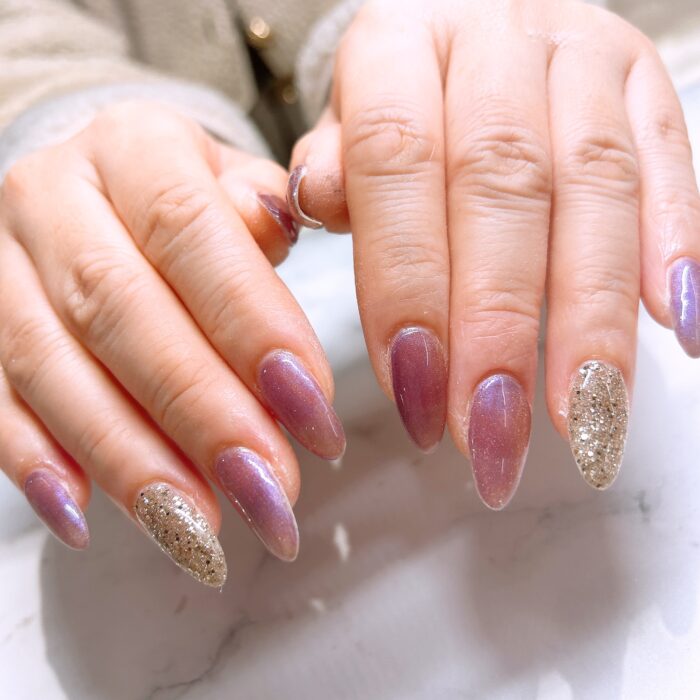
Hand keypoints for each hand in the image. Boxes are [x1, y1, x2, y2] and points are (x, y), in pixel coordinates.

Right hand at [0, 101, 344, 584]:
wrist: (100, 186)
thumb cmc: (192, 202)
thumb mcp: (239, 183)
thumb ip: (265, 211)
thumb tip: (275, 228)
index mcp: (136, 146)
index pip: (191, 231)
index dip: (251, 326)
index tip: (312, 412)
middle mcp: (55, 197)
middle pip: (120, 310)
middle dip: (199, 413)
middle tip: (267, 491)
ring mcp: (1, 265)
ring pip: (52, 366)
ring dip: (129, 458)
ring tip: (197, 529)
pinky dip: (37, 462)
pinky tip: (86, 517)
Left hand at [289, 0, 699, 507]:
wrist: (473, 32)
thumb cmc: (400, 105)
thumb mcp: (341, 128)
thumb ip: (329, 171)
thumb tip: (316, 198)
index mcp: (397, 42)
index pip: (396, 163)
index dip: (408, 287)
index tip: (418, 395)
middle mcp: (492, 38)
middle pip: (501, 187)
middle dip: (499, 327)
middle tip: (493, 432)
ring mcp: (578, 53)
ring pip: (594, 187)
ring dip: (590, 317)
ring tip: (586, 419)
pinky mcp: (642, 81)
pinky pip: (667, 162)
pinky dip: (675, 248)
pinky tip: (672, 329)